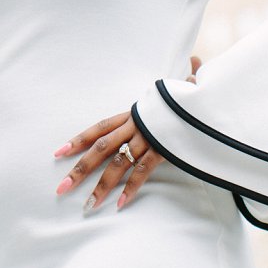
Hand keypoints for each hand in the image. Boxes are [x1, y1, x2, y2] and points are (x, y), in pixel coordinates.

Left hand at [52, 57, 196, 211]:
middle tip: (61, 188)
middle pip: (100, 148)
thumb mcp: (178, 89)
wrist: (210, 97)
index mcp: (133, 113)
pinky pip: (143, 171)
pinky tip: (120, 205)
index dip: (78, 139)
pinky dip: (131, 188)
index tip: (58, 153)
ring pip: (118, 164)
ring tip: (88, 205)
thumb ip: (179, 81)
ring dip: (102, 186)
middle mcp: (135, 125)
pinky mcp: (163, 148)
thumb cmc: (190, 98)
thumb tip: (195, 62)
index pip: (99, 127)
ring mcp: (148, 138)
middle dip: (80, 168)